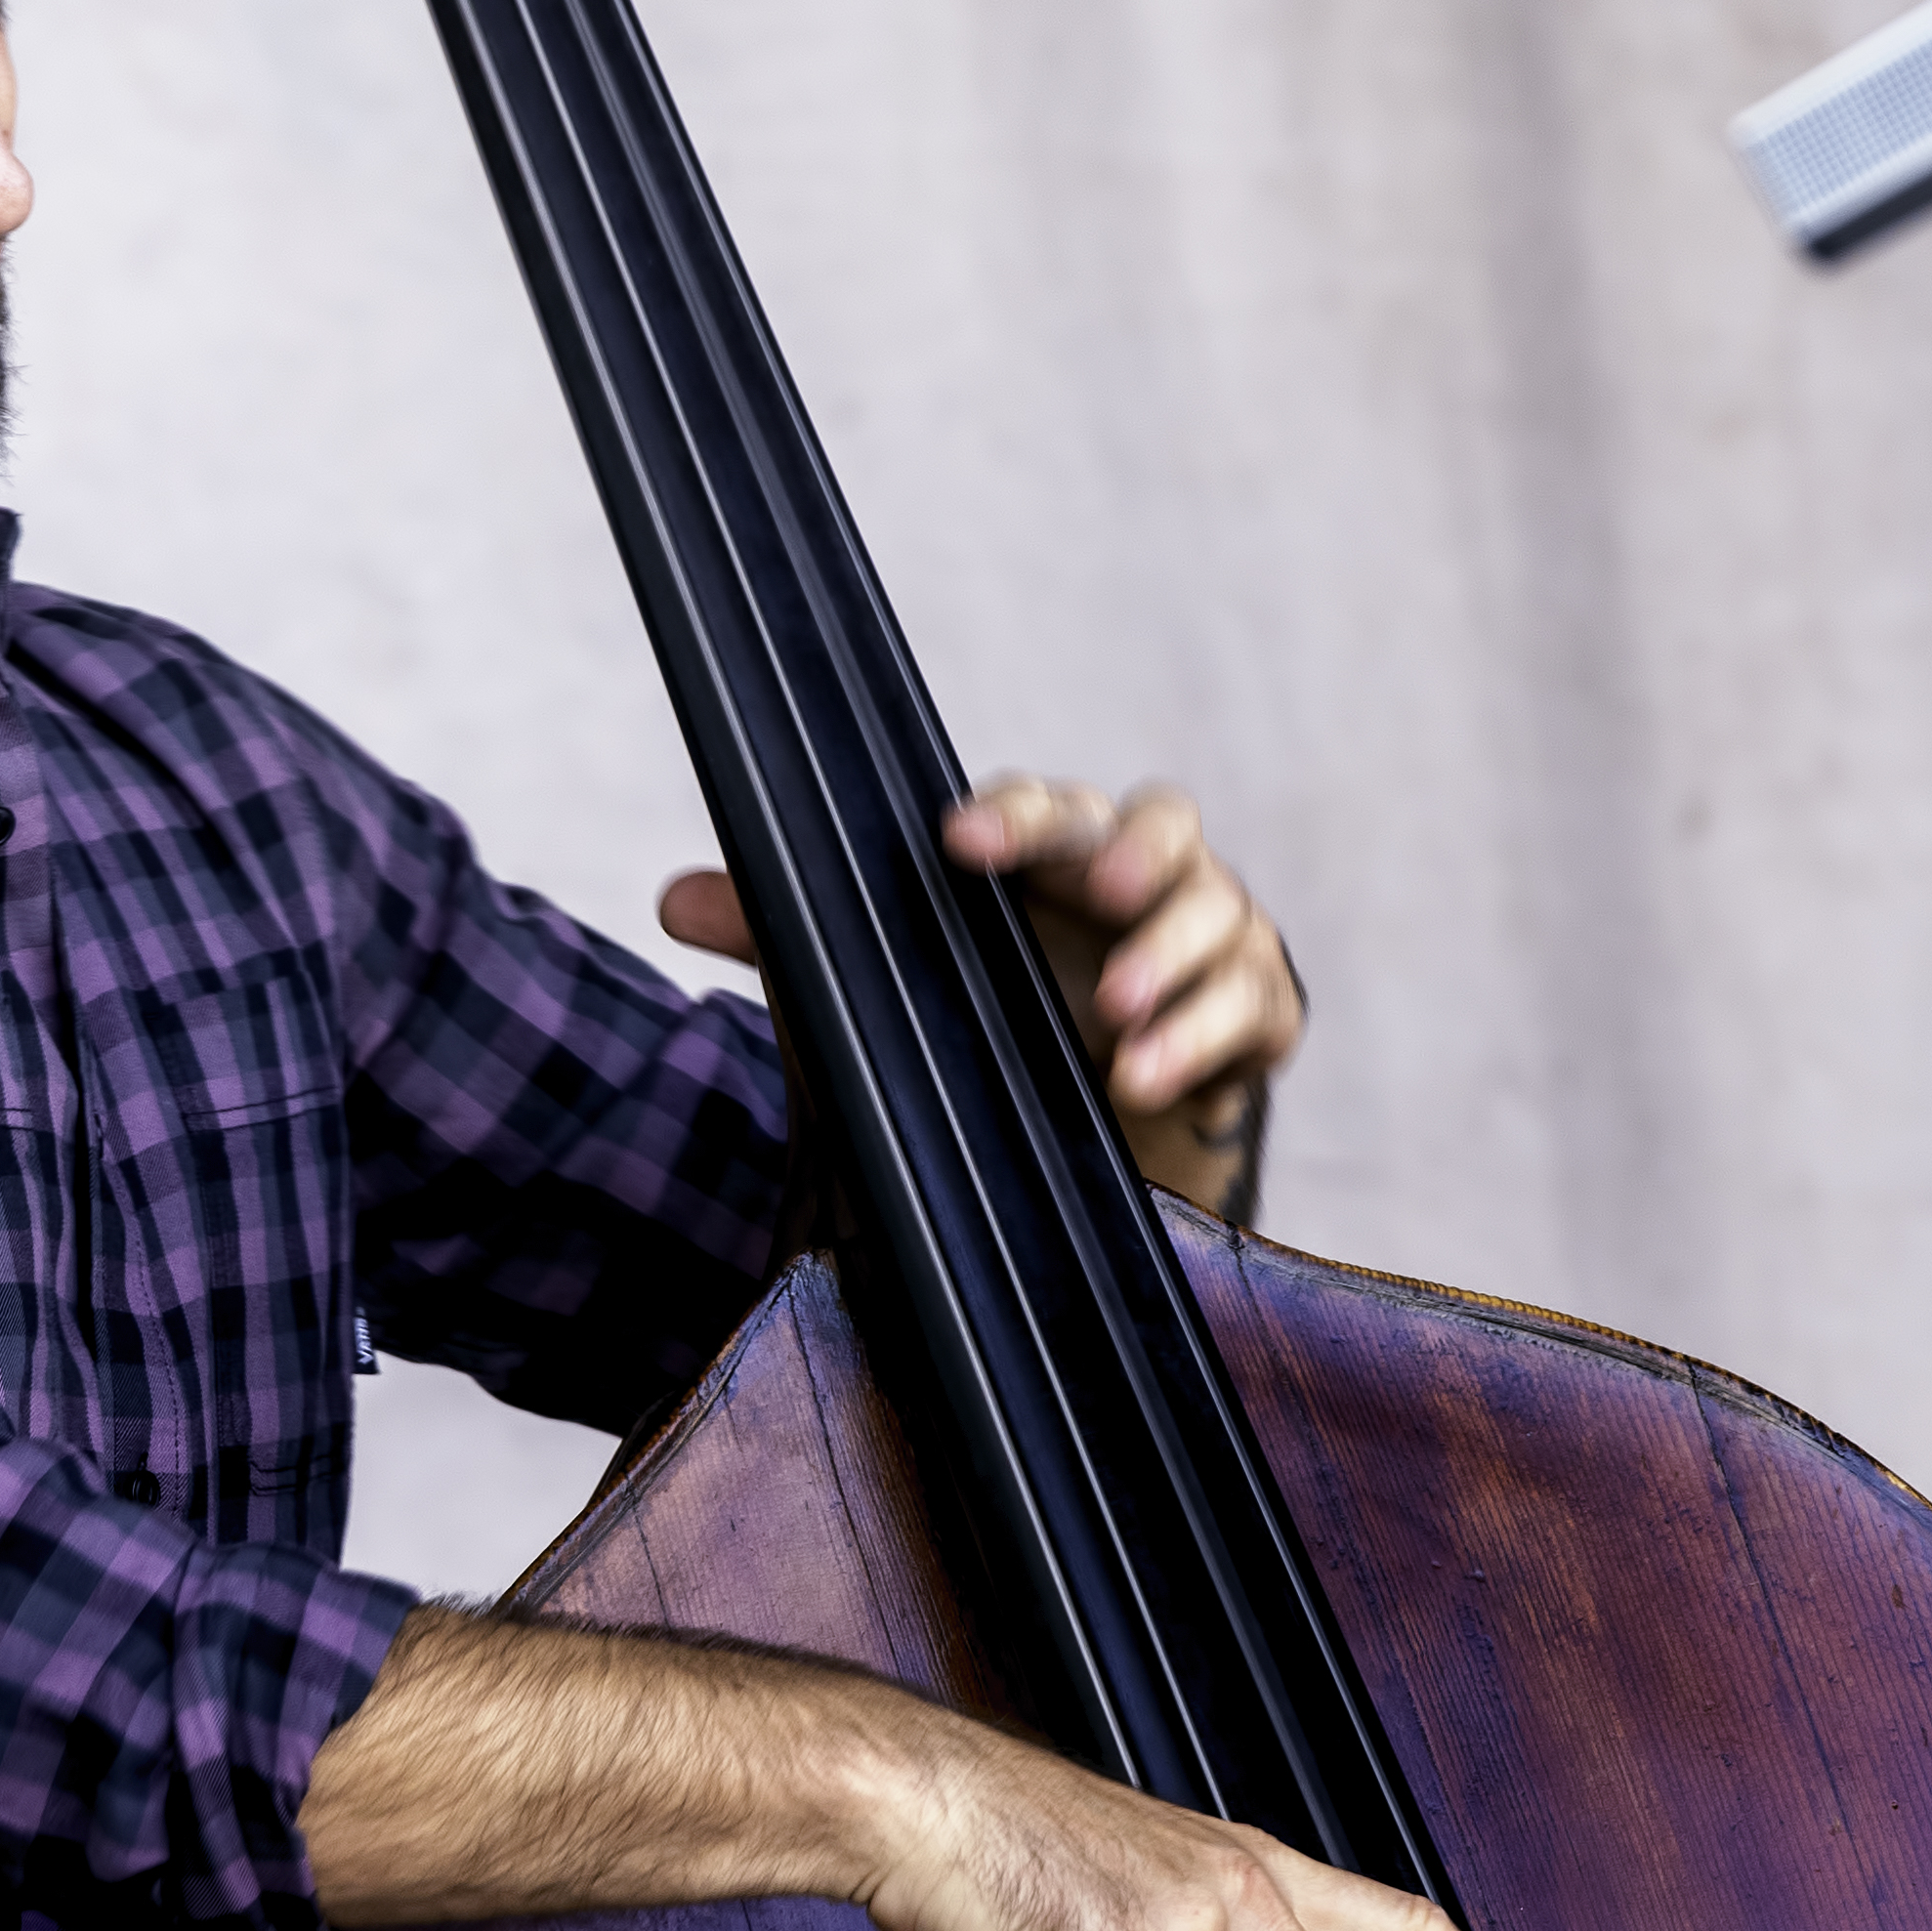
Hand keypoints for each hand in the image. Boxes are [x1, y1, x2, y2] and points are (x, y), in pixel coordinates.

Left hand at [657, 776, 1305, 1215]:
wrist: (1090, 1123)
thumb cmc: (987, 1019)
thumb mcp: (886, 983)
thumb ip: (790, 935)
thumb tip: (674, 897)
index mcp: (1053, 853)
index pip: (1044, 807)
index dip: (1012, 815)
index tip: (959, 841)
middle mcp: (1140, 876)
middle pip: (1163, 826)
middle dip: (1136, 858)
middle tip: (1098, 895)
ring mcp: (1213, 937)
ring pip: (1220, 917)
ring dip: (1175, 970)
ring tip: (1118, 1032)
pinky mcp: (1257, 1011)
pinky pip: (1252, 1009)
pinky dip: (1205, 1042)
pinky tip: (1145, 1085)